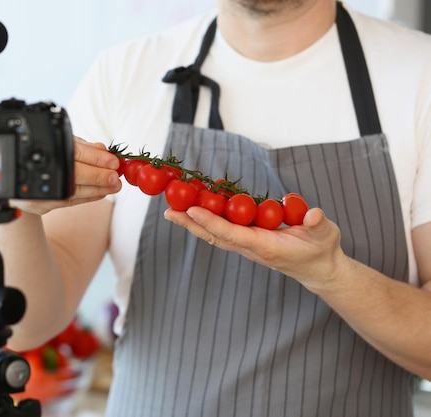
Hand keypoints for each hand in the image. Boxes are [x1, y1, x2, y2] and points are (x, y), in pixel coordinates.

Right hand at [11, 137, 121, 215]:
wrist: (14, 179)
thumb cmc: (43, 157)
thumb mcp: (60, 143)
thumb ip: (81, 146)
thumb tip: (103, 149)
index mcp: (45, 148)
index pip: (75, 153)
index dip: (97, 158)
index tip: (113, 161)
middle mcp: (40, 170)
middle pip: (75, 174)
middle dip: (99, 176)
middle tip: (115, 177)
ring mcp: (39, 190)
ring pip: (74, 191)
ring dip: (98, 189)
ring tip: (114, 186)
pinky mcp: (41, 206)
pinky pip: (70, 202)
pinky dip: (88, 197)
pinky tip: (101, 192)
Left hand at [164, 206, 347, 292]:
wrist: (318, 269)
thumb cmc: (322, 250)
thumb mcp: (326, 235)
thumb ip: (318, 224)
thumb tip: (313, 214)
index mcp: (266, 247)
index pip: (233, 234)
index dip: (212, 222)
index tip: (192, 210)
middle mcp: (251, 247)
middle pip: (215, 236)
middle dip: (191, 224)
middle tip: (169, 212)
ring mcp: (247, 245)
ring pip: (215, 234)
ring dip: (194, 223)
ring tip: (173, 210)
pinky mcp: (248, 240)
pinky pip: (224, 229)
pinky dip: (208, 219)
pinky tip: (198, 206)